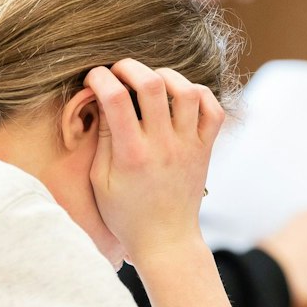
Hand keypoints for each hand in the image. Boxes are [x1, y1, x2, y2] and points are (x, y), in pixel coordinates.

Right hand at [86, 60, 226, 267]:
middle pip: (151, 84)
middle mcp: (162, 146)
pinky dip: (199, 93)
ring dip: (166, 75)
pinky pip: (213, 110)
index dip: (99, 77)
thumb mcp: (101, 180)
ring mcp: (188, 146)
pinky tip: (181, 96)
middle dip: (129, 66)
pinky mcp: (205, 149)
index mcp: (131, 154)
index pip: (114, 98)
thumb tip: (101, 100)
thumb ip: (102, 139)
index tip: (93, 78)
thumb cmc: (126, 214)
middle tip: (118, 71)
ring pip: (187, 90)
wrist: (166, 241)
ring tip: (150, 81)